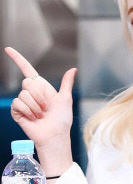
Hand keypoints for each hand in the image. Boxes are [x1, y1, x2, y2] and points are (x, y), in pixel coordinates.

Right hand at [5, 47, 75, 176]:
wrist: (55, 134)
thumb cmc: (62, 119)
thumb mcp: (66, 99)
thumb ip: (67, 83)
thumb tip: (73, 69)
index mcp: (42, 87)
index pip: (27, 70)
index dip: (18, 59)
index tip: (8, 49)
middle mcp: (31, 93)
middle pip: (27, 82)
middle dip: (40, 95)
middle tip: (46, 107)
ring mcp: (23, 102)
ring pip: (24, 93)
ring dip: (35, 106)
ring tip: (41, 115)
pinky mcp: (17, 111)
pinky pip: (18, 103)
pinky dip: (28, 111)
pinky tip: (33, 118)